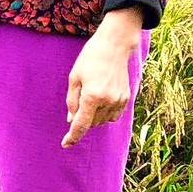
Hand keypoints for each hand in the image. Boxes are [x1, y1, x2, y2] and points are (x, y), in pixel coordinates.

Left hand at [63, 8, 143, 146]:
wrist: (114, 47)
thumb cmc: (90, 59)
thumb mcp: (74, 78)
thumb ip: (72, 101)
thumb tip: (72, 120)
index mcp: (92, 96)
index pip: (81, 124)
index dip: (73, 136)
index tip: (66, 144)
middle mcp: (108, 101)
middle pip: (91, 123)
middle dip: (82, 119)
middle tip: (79, 99)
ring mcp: (119, 101)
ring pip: (102, 121)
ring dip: (93, 116)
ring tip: (91, 94)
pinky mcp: (126, 98)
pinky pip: (112, 115)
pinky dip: (104, 113)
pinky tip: (100, 100)